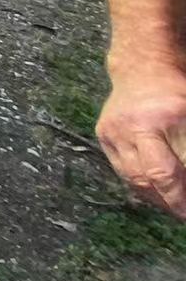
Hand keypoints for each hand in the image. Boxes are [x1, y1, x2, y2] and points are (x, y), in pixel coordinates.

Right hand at [97, 66, 185, 217]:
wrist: (142, 67)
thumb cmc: (177, 92)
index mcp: (160, 119)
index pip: (168, 171)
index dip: (180, 196)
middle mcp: (131, 127)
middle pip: (150, 178)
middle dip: (171, 202)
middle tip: (184, 213)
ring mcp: (113, 131)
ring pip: (133, 178)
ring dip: (156, 199)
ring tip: (173, 207)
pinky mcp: (103, 134)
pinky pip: (122, 170)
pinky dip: (140, 185)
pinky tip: (155, 192)